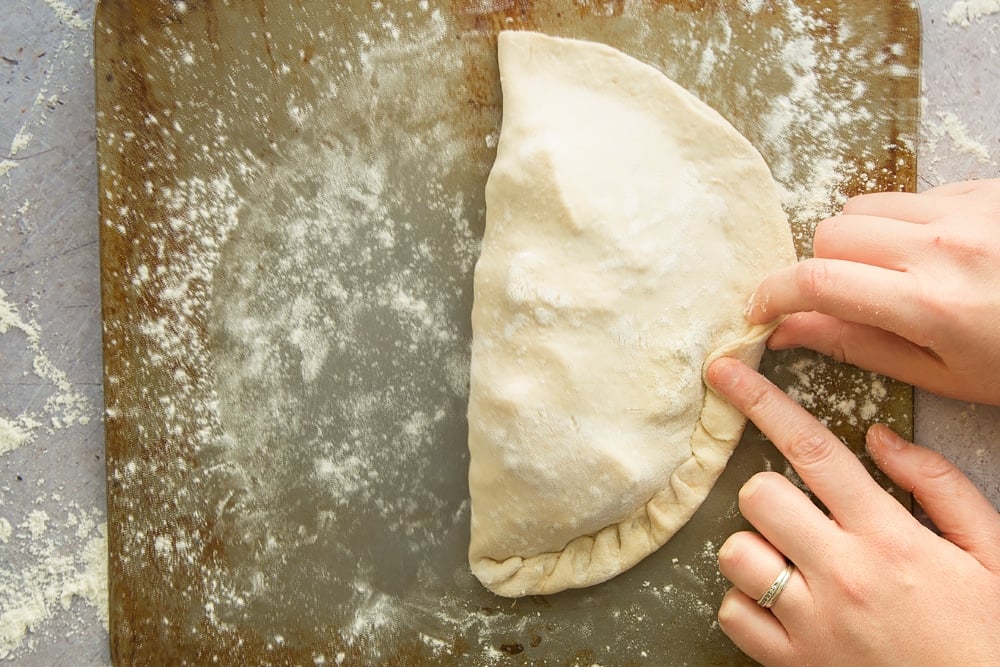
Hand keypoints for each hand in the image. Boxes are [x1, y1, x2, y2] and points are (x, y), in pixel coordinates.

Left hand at [707, 357, 999, 666]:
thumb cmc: (987, 632)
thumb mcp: (992, 551)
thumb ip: (938, 484)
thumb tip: (879, 437)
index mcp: (890, 536)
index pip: (811, 450)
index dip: (761, 401)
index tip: (726, 373)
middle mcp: (842, 574)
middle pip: (758, 495)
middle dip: (769, 493)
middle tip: (798, 513)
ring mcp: (812, 623)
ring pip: (735, 554)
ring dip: (755, 549)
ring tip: (792, 563)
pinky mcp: (792, 664)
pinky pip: (733, 614)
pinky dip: (746, 604)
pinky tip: (781, 605)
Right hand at [746, 178, 999, 404]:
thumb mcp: (945, 375)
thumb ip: (859, 346)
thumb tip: (789, 331)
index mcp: (928, 304)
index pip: (816, 280)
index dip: (772, 292)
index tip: (759, 310)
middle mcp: (942, 246)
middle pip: (831, 232)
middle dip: (822, 266)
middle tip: (843, 298)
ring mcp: (966, 209)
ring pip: (864, 206)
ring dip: (859, 240)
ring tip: (891, 274)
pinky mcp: (985, 188)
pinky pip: (912, 195)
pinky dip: (903, 223)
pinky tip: (934, 254)